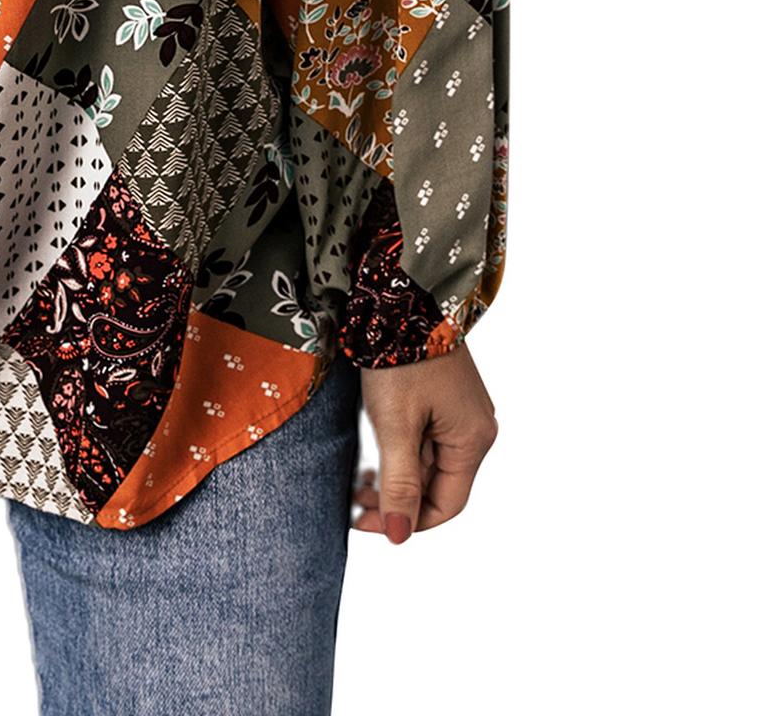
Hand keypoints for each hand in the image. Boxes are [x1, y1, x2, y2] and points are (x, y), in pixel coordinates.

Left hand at [353, 342, 497, 542]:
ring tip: (358, 481)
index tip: (366, 522)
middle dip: (397, 498)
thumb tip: (400, 535)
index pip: (446, 505)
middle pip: (437, 484)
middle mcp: (475, 428)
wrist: (402, 294)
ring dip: (396, 475)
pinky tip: (374, 453)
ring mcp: (461, 411)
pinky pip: (426, 438)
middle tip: (354, 502)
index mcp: (473, 440)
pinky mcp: (444, 396)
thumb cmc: (400, 357)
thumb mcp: (395, 424)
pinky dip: (401, 451)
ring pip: (429, 462)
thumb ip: (399, 481)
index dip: (407, 521)